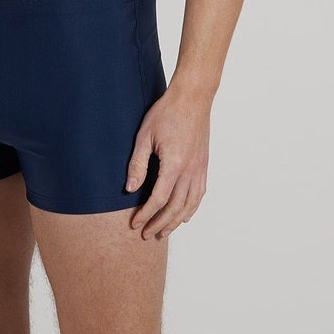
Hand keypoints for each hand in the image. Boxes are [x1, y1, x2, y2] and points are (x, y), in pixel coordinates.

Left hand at [125, 83, 210, 240]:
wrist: (193, 98)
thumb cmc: (166, 112)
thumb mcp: (144, 136)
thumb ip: (137, 164)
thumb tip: (130, 189)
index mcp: (174, 164)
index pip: (158, 199)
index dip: (146, 214)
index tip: (135, 223)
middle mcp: (190, 170)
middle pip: (175, 207)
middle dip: (160, 223)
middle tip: (146, 234)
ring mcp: (200, 168)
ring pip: (190, 204)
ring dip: (176, 221)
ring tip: (163, 231)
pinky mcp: (204, 165)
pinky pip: (199, 194)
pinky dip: (191, 208)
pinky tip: (184, 215)